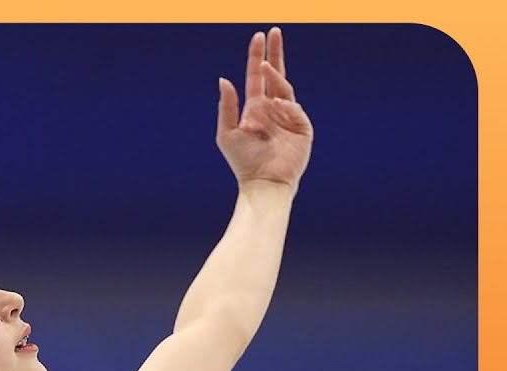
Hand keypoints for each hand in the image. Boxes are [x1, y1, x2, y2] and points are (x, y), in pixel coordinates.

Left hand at [217, 27, 312, 193]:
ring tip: (266, 72)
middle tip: (274, 32)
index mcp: (255, 108)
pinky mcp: (302, 128)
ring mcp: (289, 116)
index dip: (258, 57)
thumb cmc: (242, 161)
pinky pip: (295, 109)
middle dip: (275, 53)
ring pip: (284, 89)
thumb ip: (227, 106)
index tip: (259, 36)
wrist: (263, 182)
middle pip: (276, 74)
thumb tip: (224, 79)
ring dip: (275, 79)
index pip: (257, 76)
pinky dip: (286, 106)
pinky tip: (277, 106)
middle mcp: (273, 108)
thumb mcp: (226, 132)